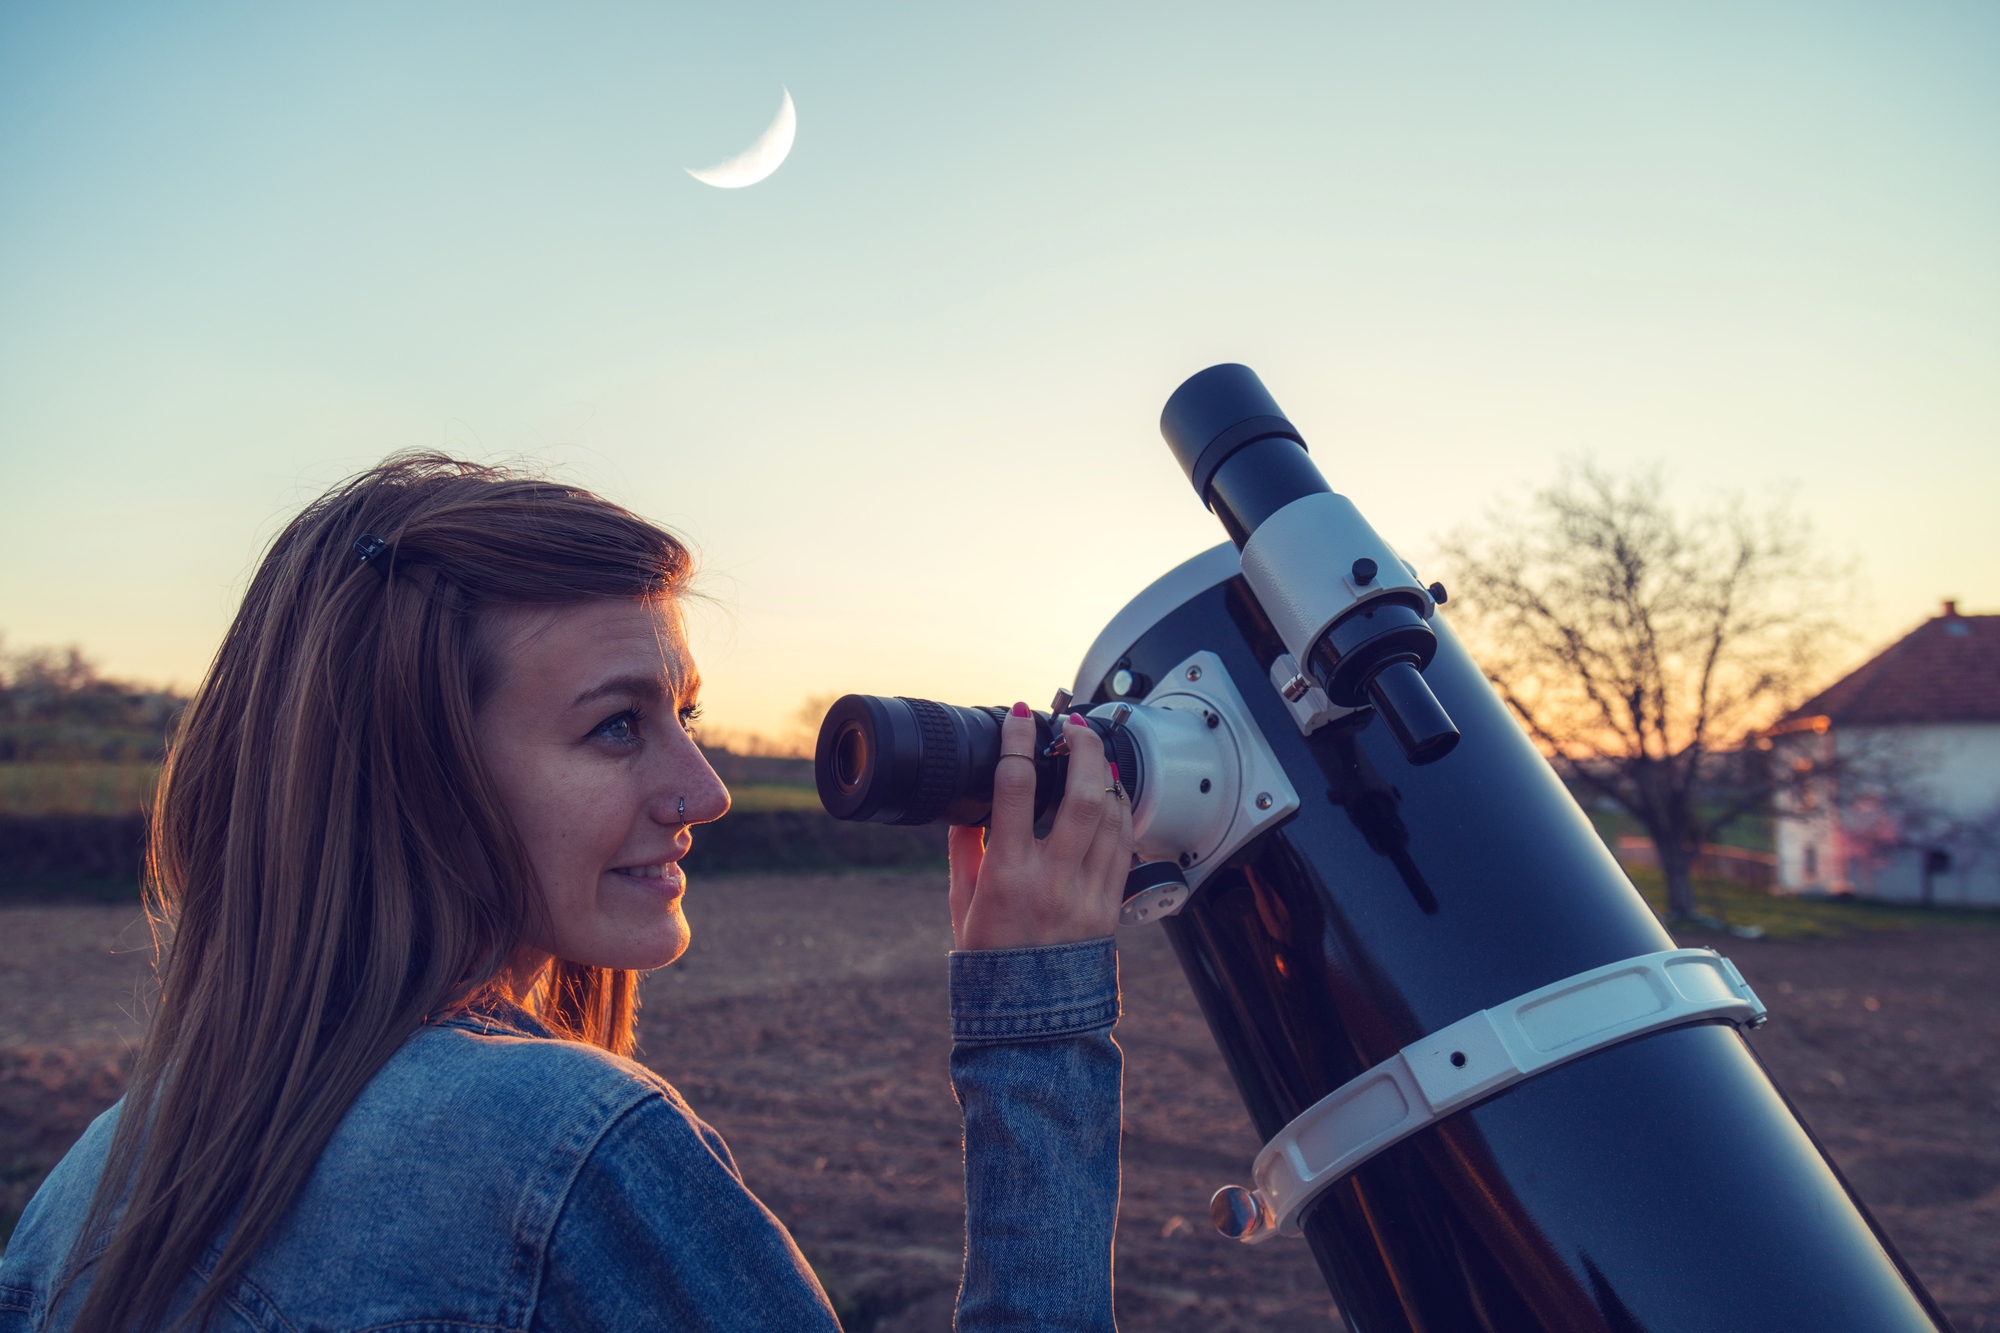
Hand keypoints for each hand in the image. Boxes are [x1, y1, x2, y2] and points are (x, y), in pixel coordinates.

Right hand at [948, 704, 1134, 950]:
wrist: (1030, 1020)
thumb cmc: (990, 962)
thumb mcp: (961, 904)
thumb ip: (964, 851)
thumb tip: (966, 809)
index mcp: (1006, 876)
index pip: (1015, 789)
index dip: (1018, 743)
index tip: (1018, 716)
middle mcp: (1051, 881)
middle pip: (1082, 795)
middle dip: (1082, 747)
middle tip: (1072, 724)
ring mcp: (1087, 894)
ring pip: (1112, 816)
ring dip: (1106, 775)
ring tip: (1092, 753)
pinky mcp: (1111, 906)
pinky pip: (1125, 845)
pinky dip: (1121, 812)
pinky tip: (1111, 795)